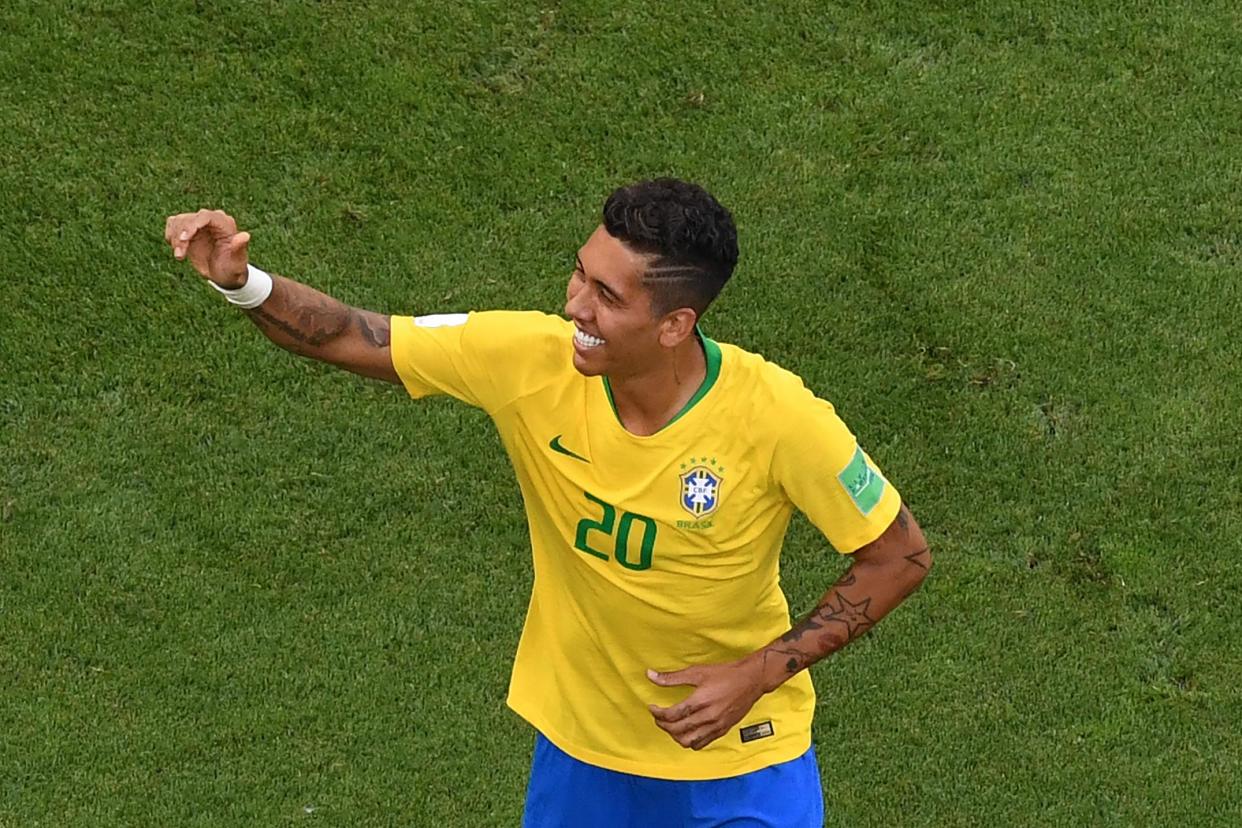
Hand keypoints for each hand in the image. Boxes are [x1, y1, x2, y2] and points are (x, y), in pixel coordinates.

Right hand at [164, 209, 250, 288]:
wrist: (224, 274)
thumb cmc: (232, 268)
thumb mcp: (237, 262)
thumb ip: (239, 249)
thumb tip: (245, 235)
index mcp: (224, 223)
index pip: (205, 216)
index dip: (192, 225)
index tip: (184, 239)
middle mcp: (211, 219)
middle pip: (188, 218)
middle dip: (181, 236)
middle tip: (180, 256)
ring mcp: (198, 223)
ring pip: (178, 221)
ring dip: (175, 239)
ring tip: (180, 257)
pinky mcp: (188, 228)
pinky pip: (173, 224)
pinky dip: (171, 236)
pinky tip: (177, 249)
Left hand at [646, 656, 766, 750]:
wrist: (751, 680)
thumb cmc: (726, 674)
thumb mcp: (697, 672)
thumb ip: (672, 677)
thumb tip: (651, 675)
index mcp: (700, 701)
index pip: (672, 715)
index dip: (657, 713)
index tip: (652, 708)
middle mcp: (708, 717)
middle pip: (677, 730)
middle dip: (663, 725)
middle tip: (658, 717)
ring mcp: (716, 726)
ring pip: (688, 741)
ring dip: (675, 736)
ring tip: (671, 726)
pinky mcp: (723, 730)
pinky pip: (702, 744)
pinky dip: (690, 741)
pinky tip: (686, 732)